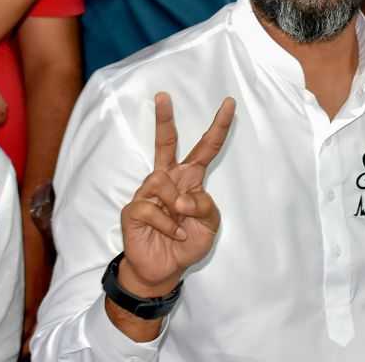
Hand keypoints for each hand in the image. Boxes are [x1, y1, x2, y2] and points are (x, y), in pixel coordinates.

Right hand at [119, 93, 235, 297]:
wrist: (165, 269)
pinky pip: (151, 208)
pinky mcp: (134, 209)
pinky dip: (166, 224)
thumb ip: (204, 206)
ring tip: (180, 223)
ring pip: (162, 181)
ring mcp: (149, 192)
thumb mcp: (209, 225)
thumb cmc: (187, 242)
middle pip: (166, 142)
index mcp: (190, 178)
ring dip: (176, 205)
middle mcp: (168, 179)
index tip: (230, 103)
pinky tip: (171, 234)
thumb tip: (180, 198)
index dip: (219, 127)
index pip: (206, 148)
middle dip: (164, 119)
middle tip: (163, 95)